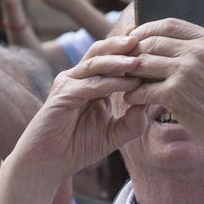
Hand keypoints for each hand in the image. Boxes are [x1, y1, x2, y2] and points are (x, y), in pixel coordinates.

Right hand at [6, 36, 151, 183]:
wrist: (47, 164)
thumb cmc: (77, 148)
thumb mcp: (113, 134)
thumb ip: (132, 121)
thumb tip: (151, 104)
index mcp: (89, 82)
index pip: (111, 59)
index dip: (131, 51)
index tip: (156, 46)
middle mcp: (77, 78)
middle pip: (101, 51)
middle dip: (124, 45)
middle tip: (147, 39)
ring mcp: (67, 84)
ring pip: (95, 63)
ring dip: (118, 60)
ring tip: (139, 59)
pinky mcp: (62, 96)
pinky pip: (90, 85)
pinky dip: (111, 82)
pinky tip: (129, 82)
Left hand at [118, 7, 203, 167]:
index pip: (170, 24)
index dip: (147, 28)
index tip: (136, 37)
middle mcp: (197, 52)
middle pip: (152, 41)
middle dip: (134, 50)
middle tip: (124, 59)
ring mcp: (185, 73)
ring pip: (144, 63)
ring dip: (130, 71)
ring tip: (126, 78)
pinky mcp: (175, 96)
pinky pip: (143, 89)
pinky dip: (133, 94)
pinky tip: (132, 98)